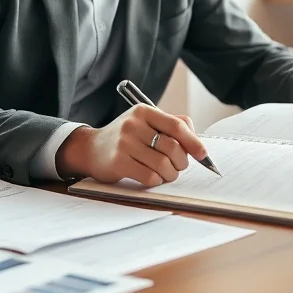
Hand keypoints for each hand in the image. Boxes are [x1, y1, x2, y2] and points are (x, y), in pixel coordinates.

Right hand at [55, 104, 206, 186]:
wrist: (90, 149)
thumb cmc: (125, 138)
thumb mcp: (144, 123)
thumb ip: (170, 126)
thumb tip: (197, 143)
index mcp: (144, 111)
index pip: (177, 126)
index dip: (193, 142)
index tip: (202, 154)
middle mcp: (133, 124)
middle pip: (172, 147)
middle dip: (181, 162)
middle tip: (178, 167)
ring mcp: (124, 143)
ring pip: (163, 164)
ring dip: (170, 174)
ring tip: (166, 174)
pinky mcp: (118, 162)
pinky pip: (149, 177)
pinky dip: (156, 181)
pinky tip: (152, 178)